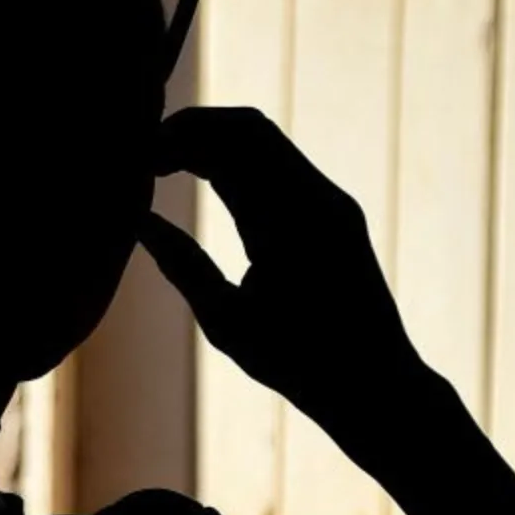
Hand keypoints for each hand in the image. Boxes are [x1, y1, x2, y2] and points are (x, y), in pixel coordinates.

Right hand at [137, 107, 434, 440]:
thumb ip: (181, 265)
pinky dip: (242, 163)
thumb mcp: (227, 323)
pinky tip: (207, 179)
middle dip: (193, 130)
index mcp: (289, 223)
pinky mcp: (338, 213)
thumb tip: (139, 221)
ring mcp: (333, 202)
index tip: (136, 160)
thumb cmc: (299, 366)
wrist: (378, 385)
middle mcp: (317, 199)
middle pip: (248, 128)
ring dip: (217, 144)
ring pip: (267, 143)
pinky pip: (284, 167)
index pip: (227, 145)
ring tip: (167, 165)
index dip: (176, 139)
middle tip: (145, 156)